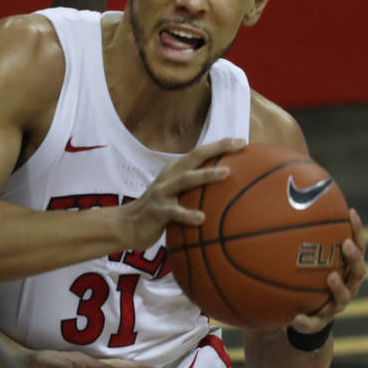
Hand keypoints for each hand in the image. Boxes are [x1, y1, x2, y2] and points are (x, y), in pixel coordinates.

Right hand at [119, 137, 243, 251]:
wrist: (125, 225)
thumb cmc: (157, 212)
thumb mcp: (175, 197)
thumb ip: (194, 192)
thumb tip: (225, 196)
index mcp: (175, 172)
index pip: (200, 153)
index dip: (220, 145)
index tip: (243, 141)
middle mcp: (169, 177)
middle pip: (194, 157)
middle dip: (217, 148)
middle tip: (239, 145)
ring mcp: (162, 193)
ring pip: (186, 180)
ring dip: (206, 175)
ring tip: (226, 173)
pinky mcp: (157, 211)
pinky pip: (175, 212)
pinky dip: (188, 215)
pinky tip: (202, 219)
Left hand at [291, 207, 366, 332]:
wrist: (301, 314)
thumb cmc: (302, 278)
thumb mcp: (298, 257)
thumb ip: (292, 235)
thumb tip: (277, 200)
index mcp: (344, 267)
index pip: (356, 245)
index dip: (356, 229)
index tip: (350, 212)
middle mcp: (346, 285)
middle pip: (358, 270)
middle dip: (354, 256)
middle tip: (345, 244)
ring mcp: (336, 305)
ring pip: (344, 297)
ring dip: (339, 287)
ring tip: (331, 277)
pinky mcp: (321, 323)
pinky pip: (314, 323)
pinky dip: (306, 321)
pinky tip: (295, 317)